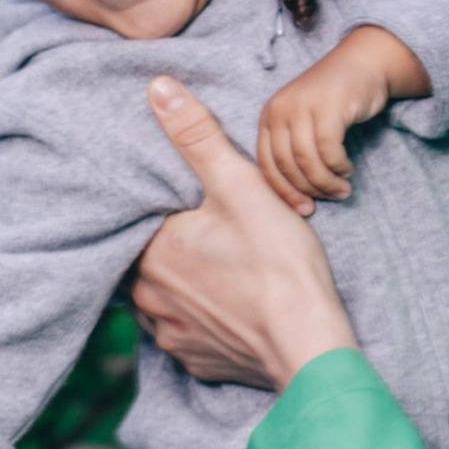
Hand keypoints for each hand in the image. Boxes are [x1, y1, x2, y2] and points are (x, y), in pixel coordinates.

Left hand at [131, 77, 359, 389]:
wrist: (309, 346)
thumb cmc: (279, 264)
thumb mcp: (241, 187)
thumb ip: (197, 136)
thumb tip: (158, 88)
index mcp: (151, 252)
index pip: (139, 221)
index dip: (162, 210)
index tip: (187, 206)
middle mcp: (147, 298)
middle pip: (146, 260)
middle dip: (169, 247)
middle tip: (205, 235)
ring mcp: (169, 335)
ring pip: (161, 298)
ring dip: (178, 285)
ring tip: (213, 269)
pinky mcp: (192, 361)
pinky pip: (183, 333)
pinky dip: (197, 319)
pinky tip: (223, 306)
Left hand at [256, 25, 430, 213]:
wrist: (362, 64)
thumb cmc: (334, 101)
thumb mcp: (303, 122)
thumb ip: (293, 149)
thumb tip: (295, 196)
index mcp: (269, 116)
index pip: (265, 164)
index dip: (283, 192)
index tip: (303, 208)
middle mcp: (280, 110)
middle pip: (285, 165)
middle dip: (306, 190)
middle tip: (327, 199)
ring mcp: (303, 106)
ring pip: (306, 160)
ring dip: (325, 182)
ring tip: (341, 189)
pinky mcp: (328, 106)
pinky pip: (328, 148)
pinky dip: (337, 166)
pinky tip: (346, 170)